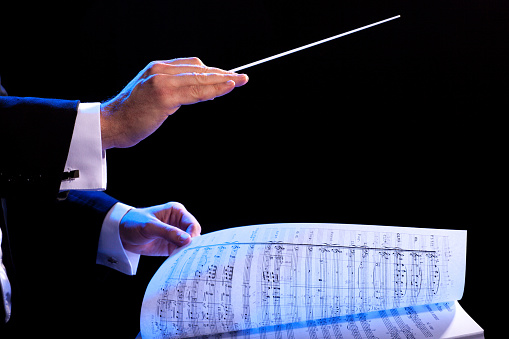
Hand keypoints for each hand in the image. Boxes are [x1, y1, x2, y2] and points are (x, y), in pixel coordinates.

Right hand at [100, 57, 247, 148]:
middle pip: (199, 69)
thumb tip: (201, 92)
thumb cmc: (132, 114)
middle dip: (223, 74)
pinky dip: (213, 89)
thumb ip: (174, 90)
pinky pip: (195, 92)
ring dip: (222, 81)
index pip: (193, 65)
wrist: (111, 124)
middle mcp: (160, 70)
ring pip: (199, 79)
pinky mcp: (164, 96)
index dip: (213, 71)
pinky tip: (225, 89)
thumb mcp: (153, 95)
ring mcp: (162, 81)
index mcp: (158, 68)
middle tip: (241, 78)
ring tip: (239, 82)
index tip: (229, 76)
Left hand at [119, 202, 200, 255]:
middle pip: (192, 234)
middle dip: (191, 244)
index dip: (192, 234)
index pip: (192, 223)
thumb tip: (187, 240)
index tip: (189, 244)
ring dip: (186, 251)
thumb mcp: (150, 226)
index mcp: (176, 212)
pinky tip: (177, 260)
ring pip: (187, 244)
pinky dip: (180, 256)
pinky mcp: (170, 245)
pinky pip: (179, 251)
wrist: (120, 234)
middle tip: (187, 253)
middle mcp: (177, 222)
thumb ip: (169, 233)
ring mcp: (174, 234)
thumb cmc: (133, 223)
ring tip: (182, 258)